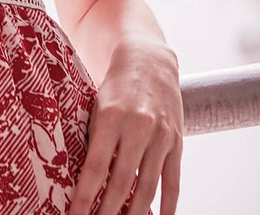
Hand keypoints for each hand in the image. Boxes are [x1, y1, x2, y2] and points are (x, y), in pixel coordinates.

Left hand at [69, 37, 183, 214]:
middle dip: (107, 212)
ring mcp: (161, 135)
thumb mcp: (97, 104)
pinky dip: (167, 206)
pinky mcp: (177, 141)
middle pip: (121, 182)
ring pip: (147, 187)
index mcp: (111, 116)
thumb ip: (93, 137)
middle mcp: (138, 126)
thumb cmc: (115, 85)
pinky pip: (172, 181)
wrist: (149, 60)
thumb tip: (82, 177)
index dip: (84, 196)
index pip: (96, 167)